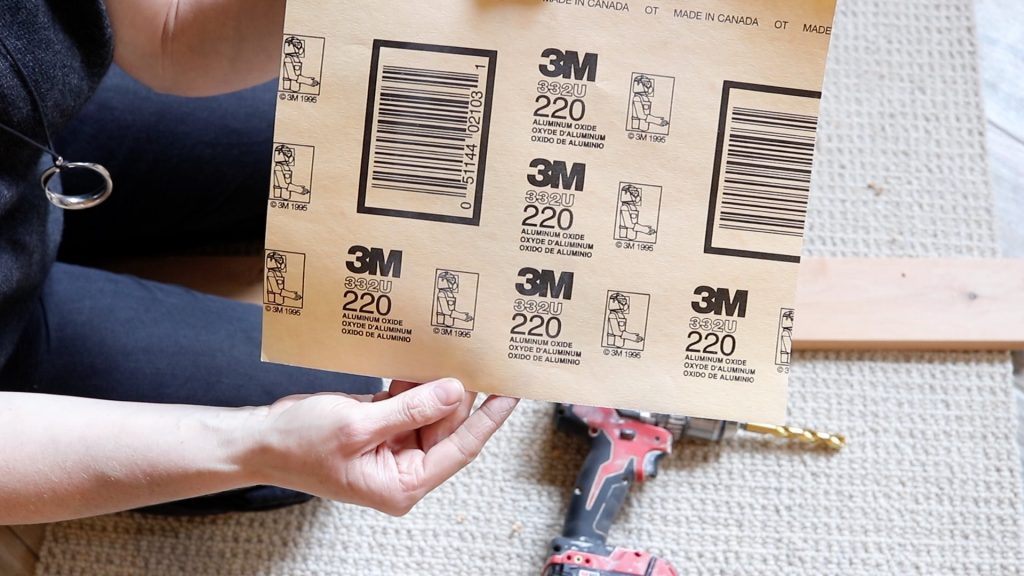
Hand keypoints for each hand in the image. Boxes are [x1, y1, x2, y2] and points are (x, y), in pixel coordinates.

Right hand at [248, 378, 517, 514]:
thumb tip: (454, 392)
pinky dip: (414, 383)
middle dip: (459, 394)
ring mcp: (392, 448)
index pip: (460, 448)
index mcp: (403, 482)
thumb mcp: (359, 425)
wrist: (259, 442)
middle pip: (447, 427)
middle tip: (478, 358)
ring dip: (437, 385)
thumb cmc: (299, 445)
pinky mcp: (380, 428)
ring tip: (456, 352)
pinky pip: (409, 403)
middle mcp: (402, 468)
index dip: (488, 419)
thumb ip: (411, 409)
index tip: (511, 394)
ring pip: (430, 412)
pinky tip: (424, 359)